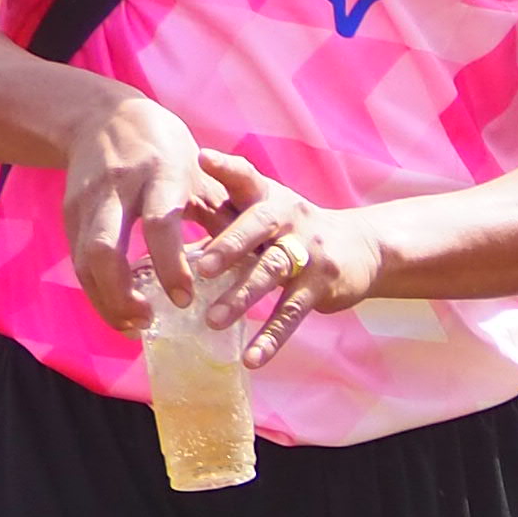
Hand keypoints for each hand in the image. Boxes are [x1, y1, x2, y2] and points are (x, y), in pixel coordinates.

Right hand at [56, 89, 230, 335]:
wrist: (104, 117)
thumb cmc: (169, 153)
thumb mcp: (203, 176)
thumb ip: (230, 216)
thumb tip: (269, 260)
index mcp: (159, 176)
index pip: (161, 225)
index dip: (171, 266)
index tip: (186, 299)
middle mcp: (117, 188)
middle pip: (106, 248)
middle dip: (122, 292)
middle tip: (149, 322)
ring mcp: (87, 201)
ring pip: (85, 259)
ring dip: (106, 299)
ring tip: (135, 326)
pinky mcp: (69, 213)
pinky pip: (77, 260)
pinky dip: (95, 291)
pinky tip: (118, 311)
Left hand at [183, 157, 377, 364]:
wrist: (361, 247)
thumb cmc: (290, 228)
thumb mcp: (258, 211)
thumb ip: (215, 213)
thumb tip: (156, 222)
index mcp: (268, 197)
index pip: (246, 177)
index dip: (227, 168)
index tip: (203, 159)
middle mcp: (290, 219)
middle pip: (257, 228)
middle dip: (229, 247)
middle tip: (200, 267)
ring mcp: (310, 253)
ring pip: (273, 274)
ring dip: (243, 297)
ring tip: (214, 320)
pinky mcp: (323, 286)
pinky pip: (293, 313)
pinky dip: (272, 337)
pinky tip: (253, 357)